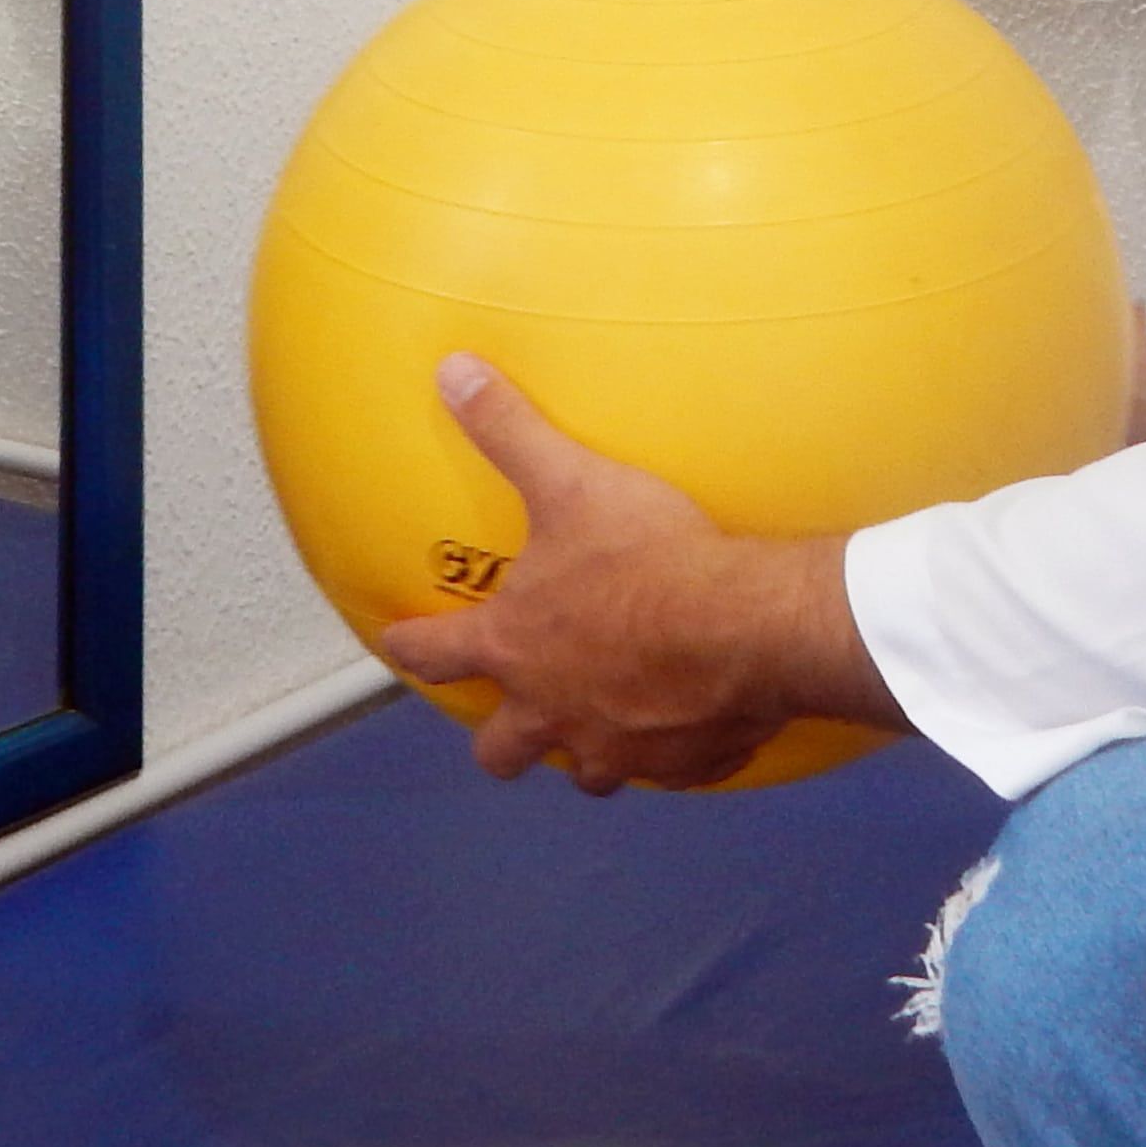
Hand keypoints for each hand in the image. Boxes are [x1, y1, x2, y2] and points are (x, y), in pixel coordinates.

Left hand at [378, 356, 903, 793]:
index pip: (439, 652)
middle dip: (499, 739)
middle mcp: (557, 711)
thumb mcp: (570, 481)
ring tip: (603, 723)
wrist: (749, 627)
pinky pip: (671, 772)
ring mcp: (620, 748)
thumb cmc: (651, 559)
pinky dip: (672, 752)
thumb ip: (509, 430)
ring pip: (588, 773)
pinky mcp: (684, 764)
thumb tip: (454, 373)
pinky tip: (692, 725)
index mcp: (518, 648)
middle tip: (508, 718)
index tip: (396, 643)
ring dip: (587, 750)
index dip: (411, 645)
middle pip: (503, 750)